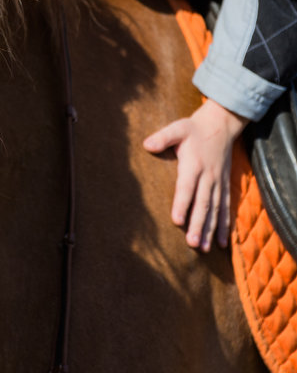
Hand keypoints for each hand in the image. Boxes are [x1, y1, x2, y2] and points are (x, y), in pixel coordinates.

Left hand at [143, 100, 247, 251]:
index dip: (182, 204)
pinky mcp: (225, 186)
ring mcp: (218, 183)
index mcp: (194, 164)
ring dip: (209, 230)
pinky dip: (224, 226)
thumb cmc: (194, 128)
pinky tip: (221, 243)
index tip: (176, 221)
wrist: (221, 125)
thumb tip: (147, 144)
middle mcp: (208, 176)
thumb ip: (163, 137)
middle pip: (203, 203)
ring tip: (203, 248)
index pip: (187, 187)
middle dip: (197, 224)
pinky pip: (226, 208)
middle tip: (191, 243)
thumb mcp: (178, 128)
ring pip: (215, 210)